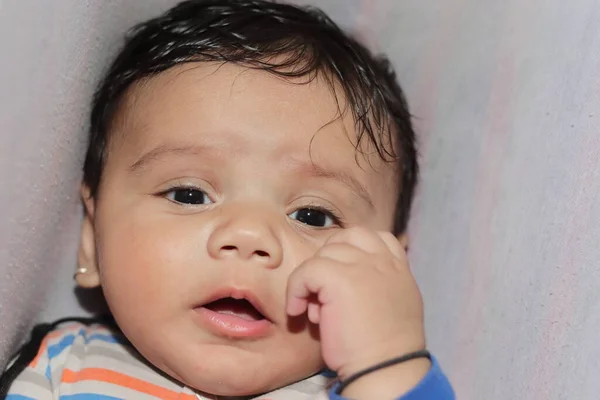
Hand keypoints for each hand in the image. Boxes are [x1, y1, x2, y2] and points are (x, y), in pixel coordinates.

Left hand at [286, 227, 428, 395]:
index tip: (340, 277)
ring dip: (312, 279)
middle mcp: (382, 260)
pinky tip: (299, 312)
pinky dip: (296, 290)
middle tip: (324, 293)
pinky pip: (307, 270)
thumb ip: (380, 282)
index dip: (350, 251)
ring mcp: (363, 266)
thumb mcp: (395, 303)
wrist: (384, 369)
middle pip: (344, 238)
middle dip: (328, 261)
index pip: (373, 237)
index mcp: (398, 266)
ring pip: (323, 254)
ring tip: (316, 310)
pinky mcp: (340, 277)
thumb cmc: (385, 348)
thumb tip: (350, 279)